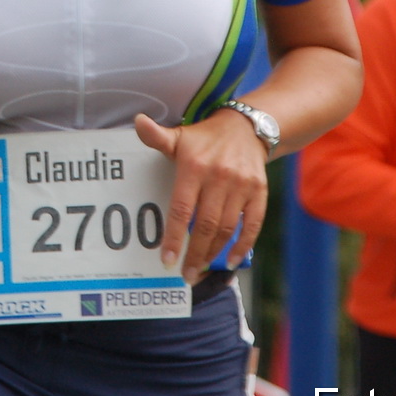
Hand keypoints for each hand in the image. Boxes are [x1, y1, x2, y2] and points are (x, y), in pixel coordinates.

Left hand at [134, 111, 268, 284]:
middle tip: (185, 274)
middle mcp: (219, 177)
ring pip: (227, 227)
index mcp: (194, 167)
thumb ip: (156, 136)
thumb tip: (137, 121)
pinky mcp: (259, 191)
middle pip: (205, 224)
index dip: (174, 237)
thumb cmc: (204, 139)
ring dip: (213, 253)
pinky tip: (230, 260)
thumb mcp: (179, 136)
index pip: (181, 208)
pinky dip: (243, 245)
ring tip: (200, 269)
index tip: (167, 260)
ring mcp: (241, 185)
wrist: (246, 127)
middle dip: (194, 253)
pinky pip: (253, 224)